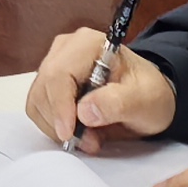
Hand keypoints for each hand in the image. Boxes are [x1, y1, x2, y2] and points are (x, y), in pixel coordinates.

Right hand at [26, 28, 180, 152]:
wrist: (149, 96)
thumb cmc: (150, 94)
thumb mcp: (145, 101)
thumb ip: (117, 103)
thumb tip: (84, 112)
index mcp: (87, 44)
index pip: (59, 74)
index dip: (59, 106)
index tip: (69, 134)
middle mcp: (65, 49)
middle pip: (44, 88)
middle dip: (61, 121)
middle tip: (89, 142)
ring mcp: (55, 63)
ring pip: (38, 100)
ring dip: (57, 126)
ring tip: (89, 138)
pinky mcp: (50, 82)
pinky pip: (39, 107)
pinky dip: (54, 125)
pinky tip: (78, 131)